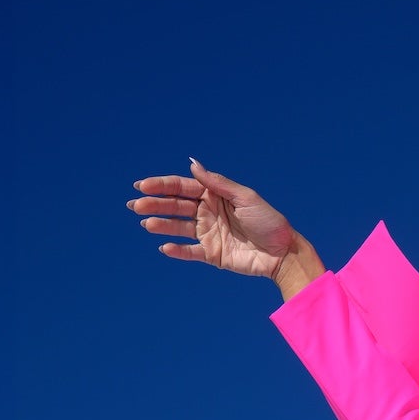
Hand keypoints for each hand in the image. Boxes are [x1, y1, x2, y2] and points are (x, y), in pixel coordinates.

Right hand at [127, 157, 303, 280]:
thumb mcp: (245, 197)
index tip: (143, 186)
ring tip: (146, 223)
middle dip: (154, 205)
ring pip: (178, 227)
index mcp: (215, 195)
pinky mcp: (213, 254)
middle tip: (135, 205)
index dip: (162, 186)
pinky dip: (177, 250)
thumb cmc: (268, 221)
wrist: (282, 253)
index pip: (182, 187)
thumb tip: (192, 165)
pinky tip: (164, 247)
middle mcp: (208, 212)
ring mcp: (209, 233)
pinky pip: (190, 251)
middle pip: (175, 206)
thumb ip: (217, 183)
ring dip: (161, 225)